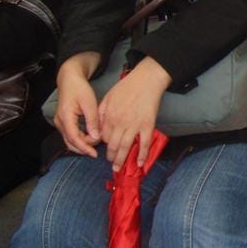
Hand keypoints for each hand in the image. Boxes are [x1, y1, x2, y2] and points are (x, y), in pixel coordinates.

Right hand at [54, 52, 103, 156]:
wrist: (69, 80)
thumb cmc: (79, 89)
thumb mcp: (89, 103)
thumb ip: (92, 121)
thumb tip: (96, 137)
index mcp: (65, 117)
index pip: (74, 138)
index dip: (84, 148)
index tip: (94, 154)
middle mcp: (60, 122)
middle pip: (70, 142)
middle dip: (83, 148)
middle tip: (97, 150)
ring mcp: (60, 123)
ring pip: (69, 140)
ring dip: (82, 144)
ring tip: (95, 144)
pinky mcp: (63, 122)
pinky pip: (70, 135)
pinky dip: (80, 139)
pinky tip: (90, 138)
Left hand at [98, 56, 170, 170]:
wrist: (147, 79)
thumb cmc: (128, 86)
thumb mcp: (108, 97)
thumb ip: (102, 112)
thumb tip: (99, 126)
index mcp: (109, 116)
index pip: (104, 137)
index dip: (105, 145)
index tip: (106, 149)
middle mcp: (120, 123)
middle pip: (113, 145)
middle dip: (111, 156)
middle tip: (112, 163)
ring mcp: (134, 125)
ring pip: (126, 147)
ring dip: (121, 159)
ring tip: (119, 167)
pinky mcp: (148, 125)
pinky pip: (144, 143)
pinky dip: (142, 154)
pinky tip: (139, 163)